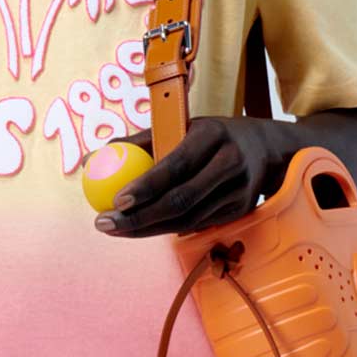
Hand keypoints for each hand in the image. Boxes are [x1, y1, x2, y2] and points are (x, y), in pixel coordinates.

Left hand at [93, 116, 296, 237]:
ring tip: (115, 229)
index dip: (146, 186)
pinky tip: (142, 228)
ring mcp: (239, 191)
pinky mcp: (240, 211)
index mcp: (213, 136)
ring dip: (147, 229)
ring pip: (187, 220)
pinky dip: (167, 229)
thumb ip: (138, 142)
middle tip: (105, 223)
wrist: (266, 149)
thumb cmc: (209, 136)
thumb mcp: (180, 127)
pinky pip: (197, 225)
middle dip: (138, 218)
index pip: (176, 165)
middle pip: (181, 200)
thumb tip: (91, 158)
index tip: (116, 201)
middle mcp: (230, 164)